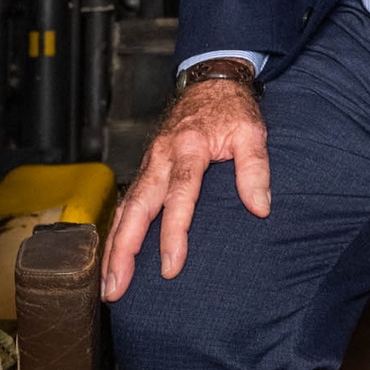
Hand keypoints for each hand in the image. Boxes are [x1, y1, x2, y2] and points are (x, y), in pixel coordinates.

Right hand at [100, 72, 269, 301]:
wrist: (210, 82)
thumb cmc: (231, 110)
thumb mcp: (251, 131)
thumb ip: (255, 168)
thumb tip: (260, 207)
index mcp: (189, 147)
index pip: (179, 195)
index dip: (173, 232)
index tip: (171, 266)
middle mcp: (162, 157)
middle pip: (138, 208)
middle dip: (124, 250)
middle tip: (116, 287)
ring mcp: (150, 163)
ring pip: (126, 209)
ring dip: (114, 248)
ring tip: (109, 285)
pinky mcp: (146, 168)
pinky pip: (127, 203)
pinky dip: (117, 231)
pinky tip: (113, 258)